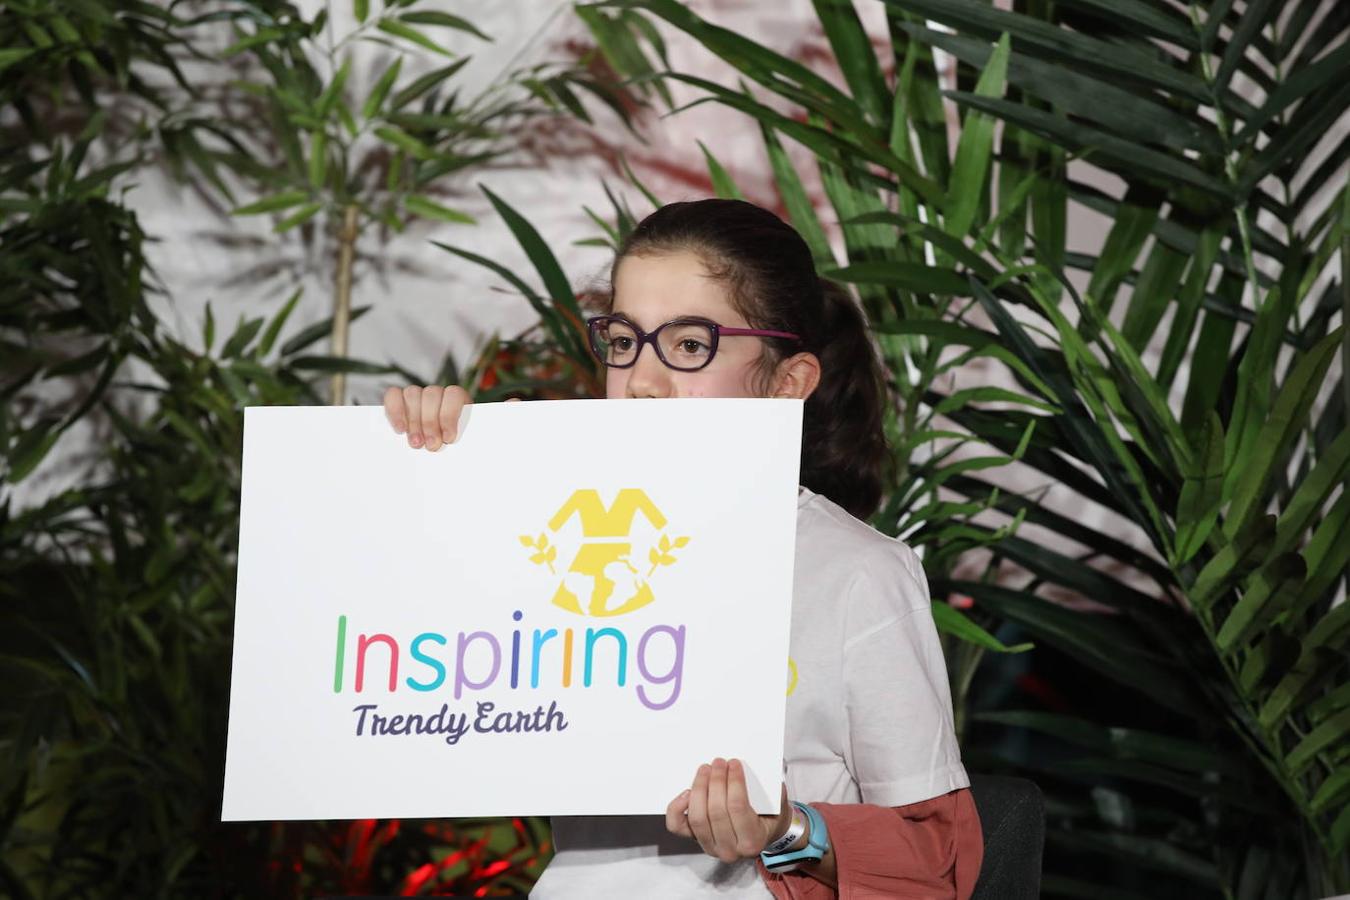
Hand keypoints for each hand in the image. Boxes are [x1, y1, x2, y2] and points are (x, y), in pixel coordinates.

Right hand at [382, 385, 469, 451]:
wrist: (431, 451)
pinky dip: (395, 412)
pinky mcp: (398, 398)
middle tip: (431, 445)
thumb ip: (455, 437)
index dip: (450, 415)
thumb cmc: (449, 445)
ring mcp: (417, 393)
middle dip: (431, 423)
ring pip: (413, 394)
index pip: (453, 394)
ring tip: (416, 442)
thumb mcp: (457, 441)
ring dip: (414, 421)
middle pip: (432, 395)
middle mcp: (436, 392)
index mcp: (456, 398)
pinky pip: (393, 395)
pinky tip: (400, 429)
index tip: (448, 438)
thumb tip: (450, 442)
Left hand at [665, 758, 791, 862]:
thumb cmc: (769, 818)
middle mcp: (729, 849)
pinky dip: (676, 807)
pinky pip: (677, 825)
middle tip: (719, 763)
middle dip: (716, 781)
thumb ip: (772, 789)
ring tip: (705, 770)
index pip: (738, 807)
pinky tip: (687, 791)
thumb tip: (759, 766)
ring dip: (699, 788)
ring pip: (697, 817)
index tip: (734, 764)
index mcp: (752, 841)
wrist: (761, 835)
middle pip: (715, 811)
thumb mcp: (777, 805)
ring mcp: (709, 846)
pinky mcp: (694, 840)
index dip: (734, 781)